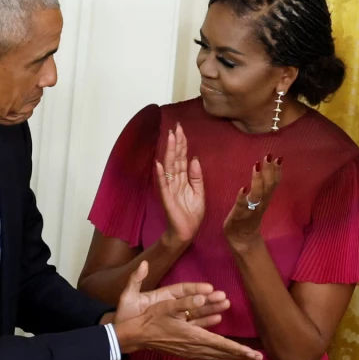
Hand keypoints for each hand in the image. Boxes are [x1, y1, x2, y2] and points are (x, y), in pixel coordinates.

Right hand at [114, 262, 262, 359]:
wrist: (135, 334)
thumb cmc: (150, 318)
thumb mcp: (166, 305)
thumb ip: (185, 300)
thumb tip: (202, 296)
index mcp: (192, 335)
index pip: (221, 344)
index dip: (238, 349)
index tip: (253, 353)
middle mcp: (192, 346)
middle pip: (221, 353)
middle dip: (240, 356)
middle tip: (258, 358)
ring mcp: (188, 351)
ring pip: (215, 357)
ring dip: (231, 358)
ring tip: (246, 359)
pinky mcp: (184, 351)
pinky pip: (206, 358)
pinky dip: (218, 358)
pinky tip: (223, 358)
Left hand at [115, 261, 228, 327]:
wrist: (121, 333)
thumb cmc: (125, 313)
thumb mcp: (128, 295)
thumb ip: (136, 279)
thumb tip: (144, 263)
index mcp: (163, 295)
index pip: (182, 290)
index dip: (195, 288)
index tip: (209, 288)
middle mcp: (171, 305)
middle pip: (193, 300)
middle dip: (209, 299)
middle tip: (224, 297)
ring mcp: (175, 317)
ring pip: (196, 312)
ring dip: (211, 308)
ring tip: (225, 304)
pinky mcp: (176, 329)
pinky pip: (193, 325)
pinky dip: (205, 322)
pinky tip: (217, 318)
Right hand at [155, 123, 204, 246]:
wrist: (186, 232)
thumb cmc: (191, 214)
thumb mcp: (199, 193)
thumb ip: (197, 177)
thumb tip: (195, 158)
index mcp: (183, 179)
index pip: (183, 158)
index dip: (183, 144)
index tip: (181, 130)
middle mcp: (175, 181)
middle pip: (175, 158)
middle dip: (176, 143)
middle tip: (176, 127)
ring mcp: (169, 188)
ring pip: (170, 167)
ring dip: (170, 152)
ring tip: (170, 138)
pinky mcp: (167, 198)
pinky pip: (163, 185)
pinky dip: (160, 174)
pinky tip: (159, 164)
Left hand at [223, 153, 281, 248]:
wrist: (242, 240)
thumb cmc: (248, 217)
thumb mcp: (258, 201)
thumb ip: (261, 188)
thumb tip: (265, 170)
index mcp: (264, 199)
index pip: (273, 183)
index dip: (276, 171)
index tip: (278, 157)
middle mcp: (260, 204)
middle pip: (268, 187)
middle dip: (269, 171)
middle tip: (268, 156)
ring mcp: (250, 210)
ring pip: (257, 195)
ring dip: (257, 180)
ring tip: (257, 166)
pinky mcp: (238, 215)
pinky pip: (241, 206)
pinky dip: (242, 197)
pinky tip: (243, 188)